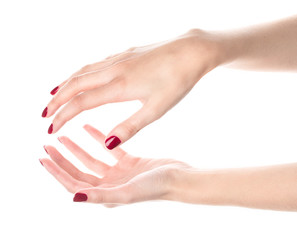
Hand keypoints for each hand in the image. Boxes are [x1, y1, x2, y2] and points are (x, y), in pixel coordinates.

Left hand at [40, 124, 190, 205]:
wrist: (179, 178)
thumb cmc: (157, 187)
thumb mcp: (127, 192)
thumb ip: (101, 195)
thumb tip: (74, 197)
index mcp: (105, 195)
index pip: (73, 183)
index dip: (56, 171)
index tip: (42, 156)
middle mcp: (108, 186)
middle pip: (78, 171)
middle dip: (62, 159)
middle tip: (48, 143)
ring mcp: (118, 174)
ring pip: (91, 160)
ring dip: (77, 149)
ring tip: (64, 136)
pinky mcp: (128, 163)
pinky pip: (108, 150)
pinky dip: (97, 139)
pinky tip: (88, 129)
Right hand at [42, 29, 222, 148]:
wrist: (192, 51)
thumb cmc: (177, 81)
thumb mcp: (156, 109)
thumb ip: (131, 126)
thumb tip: (107, 144)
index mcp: (120, 86)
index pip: (81, 102)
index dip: (63, 115)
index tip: (51, 128)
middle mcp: (114, 69)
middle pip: (75, 84)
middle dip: (57, 100)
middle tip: (45, 113)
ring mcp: (120, 58)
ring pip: (84, 71)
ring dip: (67, 84)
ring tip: (56, 95)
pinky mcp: (127, 53)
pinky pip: (96, 63)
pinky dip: (82, 72)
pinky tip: (85, 76)